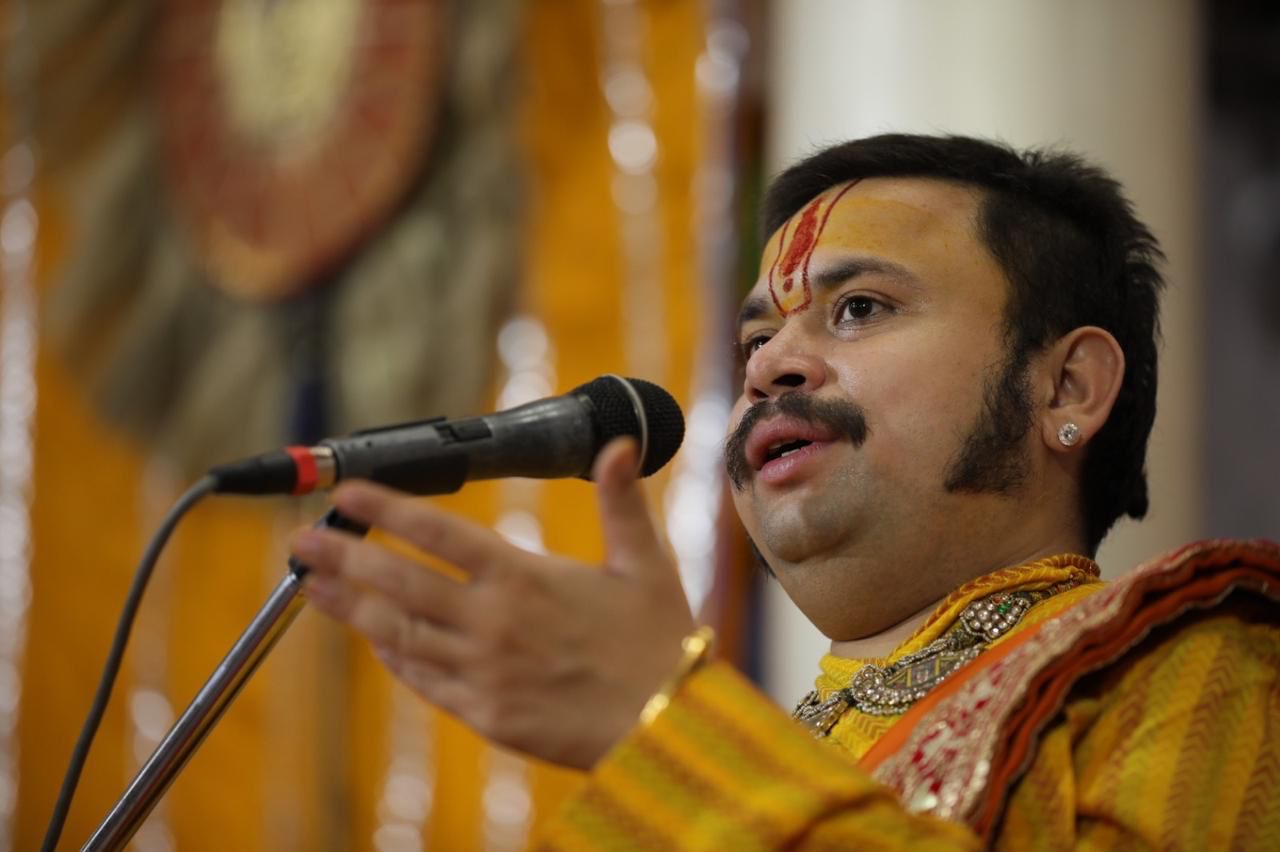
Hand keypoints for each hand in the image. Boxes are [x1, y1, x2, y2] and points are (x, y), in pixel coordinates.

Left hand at [290, 438, 695, 768]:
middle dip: (345, 558)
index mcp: (525, 579)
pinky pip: (425, 682)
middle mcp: (493, 622)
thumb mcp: (646, 563)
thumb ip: (621, 502)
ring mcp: (483, 672)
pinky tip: (373, 641)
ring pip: (400, 634)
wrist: (669, 727)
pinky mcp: (485, 715)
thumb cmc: (659, 641)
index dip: (388, 510)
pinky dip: (394, 658)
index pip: (440, 534)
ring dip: (350, 608)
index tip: (349, 493)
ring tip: (312, 587)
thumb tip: (618, 445)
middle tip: (301, 541)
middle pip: (400, 583)